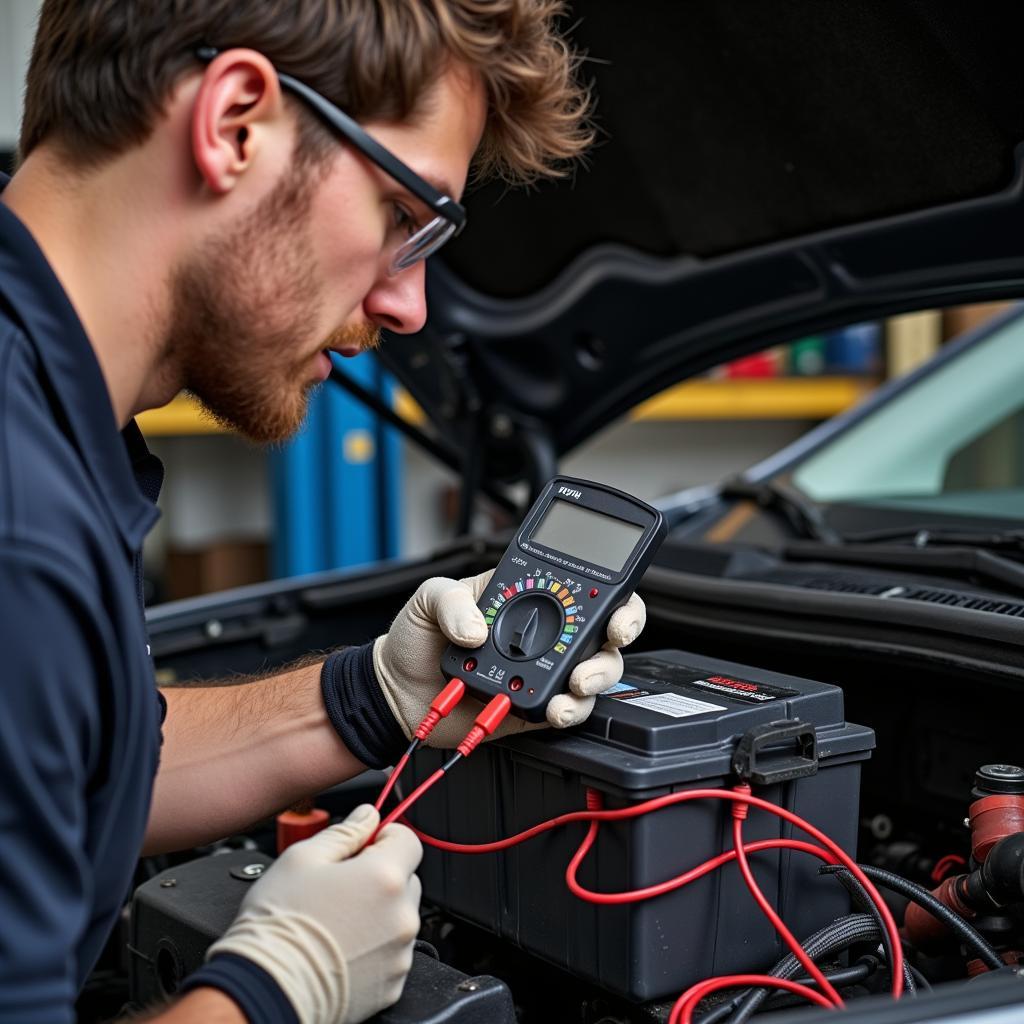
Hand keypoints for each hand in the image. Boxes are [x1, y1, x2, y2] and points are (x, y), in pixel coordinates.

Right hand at [207, 805, 420, 1023]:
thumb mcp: (302, 858)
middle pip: (405, 879)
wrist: (265, 990)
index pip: (408, 840)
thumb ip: (344, 831)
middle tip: (341, 887)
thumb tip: (367, 816)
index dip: (384, 837)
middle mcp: (401, 916)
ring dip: (378, 913)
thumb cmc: (279, 926)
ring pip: (398, 917)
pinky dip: (374, 948)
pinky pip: (391, 953)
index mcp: (385, 877)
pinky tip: (341, 949)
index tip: (364, 846)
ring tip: (336, 922)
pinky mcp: (391, 985)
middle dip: (380, 876)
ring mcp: (399, 953)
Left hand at [374, 570, 645, 747]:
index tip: (612, 606)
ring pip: (595, 673)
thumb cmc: (416, 637)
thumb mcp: (429, 598)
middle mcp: (545, 633)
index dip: (610, 595)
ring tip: (574, 683)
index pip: (583, 588)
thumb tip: (479, 629)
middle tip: (608, 641)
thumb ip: (452, 602)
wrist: (396, 691)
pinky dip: (569, 711)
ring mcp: (542, 671)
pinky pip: (569, 710)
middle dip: (619, 635)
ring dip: (596, 678)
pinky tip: (554, 709)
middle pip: (603, 631)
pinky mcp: (534, 707)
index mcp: (527, 597)